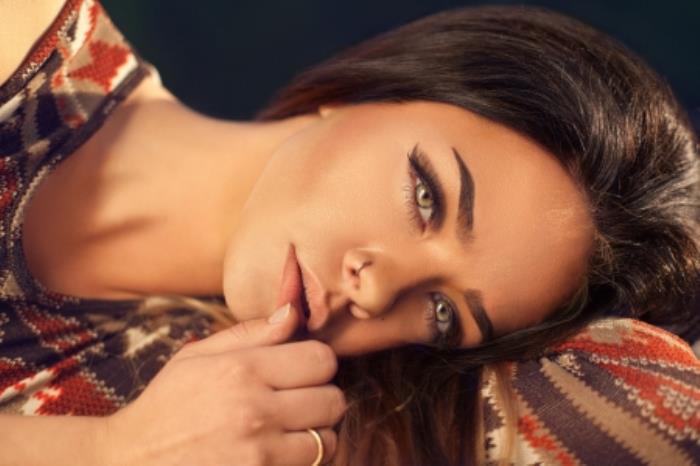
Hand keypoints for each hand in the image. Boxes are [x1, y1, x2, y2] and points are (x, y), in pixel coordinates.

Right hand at [100, 303, 345, 465]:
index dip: (318, 363)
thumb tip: (294, 312)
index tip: (304, 370)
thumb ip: (250, 333)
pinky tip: (280, 453)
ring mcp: (258, 454)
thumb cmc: (167, 405)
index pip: (322, 360)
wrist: (131, 462)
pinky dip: (302, 462)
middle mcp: (255, 411)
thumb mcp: (197, 356)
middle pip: (334, 401)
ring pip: (328, 441)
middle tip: (300, 402)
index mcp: (242, 370)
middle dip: (322, 399)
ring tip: (291, 431)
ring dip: (316, 435)